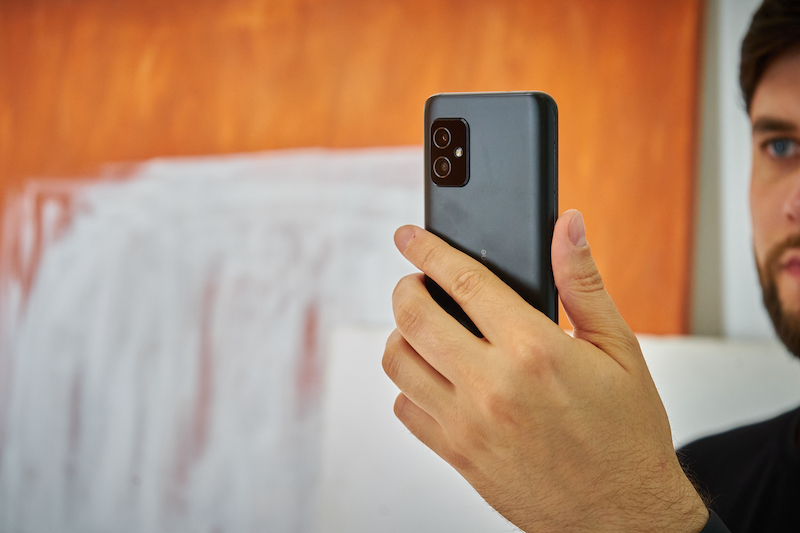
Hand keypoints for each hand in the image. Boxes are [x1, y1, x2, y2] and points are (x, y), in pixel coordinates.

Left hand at [383, 210, 707, 532]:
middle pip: (413, 317)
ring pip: (398, 362)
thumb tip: (567, 225)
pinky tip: (436, 378)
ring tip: (423, 330)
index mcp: (535, 349)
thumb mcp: (618, 348)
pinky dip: (410, 386)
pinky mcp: (458, 455)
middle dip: (405, 287)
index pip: (463, 280)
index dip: (427, 249)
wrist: (623, 515)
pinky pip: (407, 409)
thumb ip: (582, 281)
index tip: (408, 236)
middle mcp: (493, 385)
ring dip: (401, 336)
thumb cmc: (627, 433)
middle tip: (416, 283)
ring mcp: (469, 423)